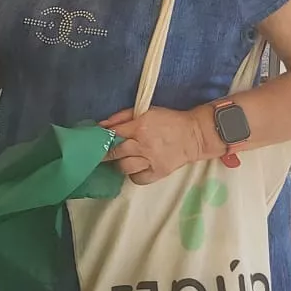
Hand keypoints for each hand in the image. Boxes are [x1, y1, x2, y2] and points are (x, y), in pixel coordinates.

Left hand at [100, 105, 215, 183]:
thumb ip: (122, 116)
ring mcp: (151, 160)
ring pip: (124, 167)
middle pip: (115, 152)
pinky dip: (133, 174)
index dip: (102, 137)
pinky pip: (137, 179)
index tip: (95, 140)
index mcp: (140, 126)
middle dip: (106, 153)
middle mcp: (143, 145)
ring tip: (122, 159)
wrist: (194, 135)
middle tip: (102, 153)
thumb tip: (102, 125)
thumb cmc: (168, 121)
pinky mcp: (158, 172)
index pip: (113, 134)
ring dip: (119, 163)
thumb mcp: (146, 111)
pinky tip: (135, 167)